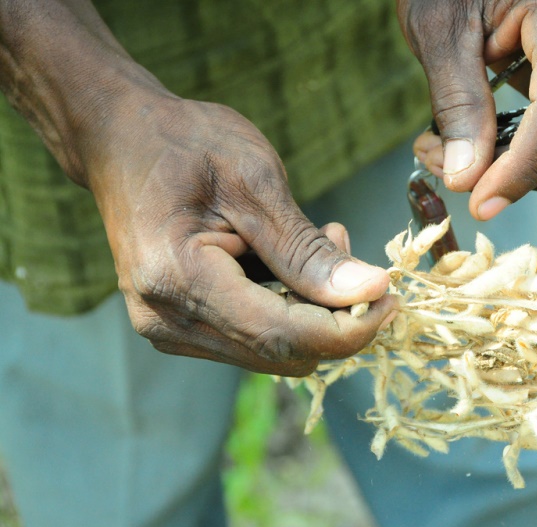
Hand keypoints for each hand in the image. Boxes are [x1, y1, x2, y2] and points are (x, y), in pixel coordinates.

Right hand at [88, 96, 395, 374]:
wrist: (119, 139)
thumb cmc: (184, 144)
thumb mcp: (255, 181)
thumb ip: (308, 248)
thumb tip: (371, 290)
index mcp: (179, 280)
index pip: (284, 335)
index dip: (350, 328)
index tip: (392, 296)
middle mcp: (167, 320)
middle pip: (282, 353)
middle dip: (334, 316)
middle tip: (349, 248)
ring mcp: (169, 329)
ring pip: (272, 352)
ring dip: (312, 310)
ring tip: (318, 242)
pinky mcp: (180, 326)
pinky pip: (253, 339)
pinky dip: (287, 308)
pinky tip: (287, 260)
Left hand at [398, 0, 536, 219]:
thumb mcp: (439, 29)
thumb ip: (456, 101)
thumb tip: (466, 178)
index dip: (520, 167)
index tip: (480, 204)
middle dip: (502, 172)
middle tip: (438, 164)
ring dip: (503, 163)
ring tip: (440, 147)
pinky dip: (510, 147)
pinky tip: (465, 136)